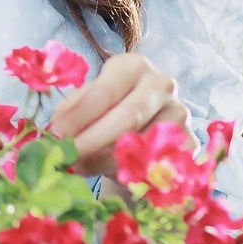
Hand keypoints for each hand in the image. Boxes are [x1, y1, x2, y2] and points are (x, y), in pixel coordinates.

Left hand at [46, 53, 188, 176]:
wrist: (146, 130)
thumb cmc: (109, 110)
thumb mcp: (89, 102)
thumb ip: (72, 111)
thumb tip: (52, 132)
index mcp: (133, 66)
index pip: (104, 91)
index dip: (78, 115)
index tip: (55, 135)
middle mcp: (162, 84)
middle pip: (128, 116)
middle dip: (92, 139)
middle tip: (67, 157)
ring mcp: (180, 112)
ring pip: (143, 142)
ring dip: (107, 160)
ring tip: (80, 167)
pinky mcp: (191, 142)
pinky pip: (158, 161)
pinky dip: (131, 172)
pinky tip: (110, 177)